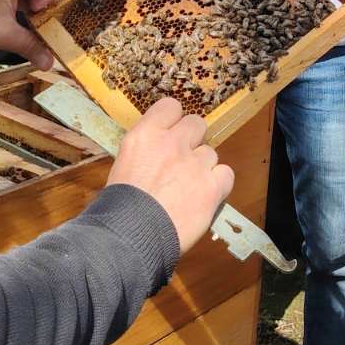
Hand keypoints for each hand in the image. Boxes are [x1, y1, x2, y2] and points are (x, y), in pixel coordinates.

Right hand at [108, 97, 234, 252]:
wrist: (130, 238)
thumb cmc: (119, 207)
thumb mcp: (122, 166)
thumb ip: (144, 151)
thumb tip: (156, 151)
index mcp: (145, 135)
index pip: (170, 106)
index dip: (173, 120)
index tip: (170, 133)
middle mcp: (172, 143)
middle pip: (196, 123)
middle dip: (192, 140)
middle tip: (182, 160)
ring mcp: (195, 164)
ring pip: (210, 152)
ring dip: (203, 166)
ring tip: (188, 188)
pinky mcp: (212, 186)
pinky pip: (225, 174)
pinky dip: (218, 184)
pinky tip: (205, 196)